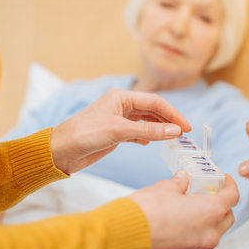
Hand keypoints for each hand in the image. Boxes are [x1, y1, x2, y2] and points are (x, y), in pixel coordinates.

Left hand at [51, 88, 191, 173]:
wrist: (62, 151)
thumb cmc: (84, 134)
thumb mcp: (119, 131)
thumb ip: (148, 130)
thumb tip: (175, 131)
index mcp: (121, 97)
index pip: (154, 102)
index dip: (173, 114)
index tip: (186, 128)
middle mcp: (121, 105)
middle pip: (152, 110)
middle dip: (168, 121)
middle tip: (184, 135)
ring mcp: (118, 119)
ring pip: (145, 121)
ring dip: (159, 129)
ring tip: (173, 140)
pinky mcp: (115, 133)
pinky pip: (137, 131)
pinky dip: (147, 136)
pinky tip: (151, 142)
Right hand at [129, 173, 238, 248]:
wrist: (126, 235)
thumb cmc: (145, 212)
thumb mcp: (164, 188)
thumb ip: (179, 183)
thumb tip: (182, 180)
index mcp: (210, 211)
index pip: (232, 197)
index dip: (230, 185)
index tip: (224, 180)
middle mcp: (209, 232)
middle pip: (227, 217)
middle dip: (222, 204)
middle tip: (210, 192)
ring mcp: (197, 247)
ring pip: (214, 232)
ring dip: (209, 219)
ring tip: (193, 206)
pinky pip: (198, 242)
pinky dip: (196, 231)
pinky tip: (182, 221)